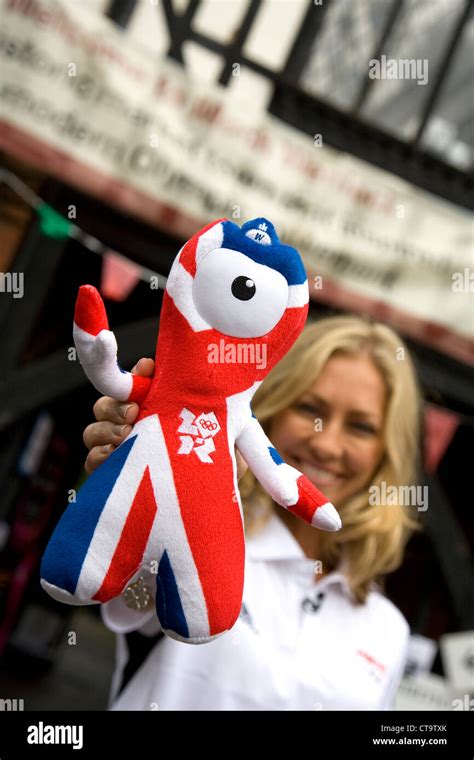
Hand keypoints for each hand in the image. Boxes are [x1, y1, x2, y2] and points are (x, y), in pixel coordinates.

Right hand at [83, 357, 247, 479]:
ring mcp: (117, 445)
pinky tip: (115, 457)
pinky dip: (99, 456)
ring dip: (107, 429)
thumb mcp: (225, 436)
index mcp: (157, 403)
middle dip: (117, 403)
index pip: (140, 379)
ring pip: (95, 428)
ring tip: (126, 437)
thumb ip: (220, 417)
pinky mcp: (109, 472)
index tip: (149, 369)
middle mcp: (133, 420)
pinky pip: (92, 458)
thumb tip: (216, 394)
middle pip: (108, 401)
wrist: (210, 497)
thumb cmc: (218, 459)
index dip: (140, 371)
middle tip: (134, 412)